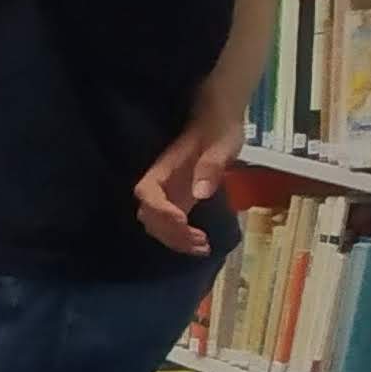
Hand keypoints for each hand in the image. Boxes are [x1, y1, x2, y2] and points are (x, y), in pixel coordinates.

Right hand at [135, 101, 243, 255]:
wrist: (218, 124)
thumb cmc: (219, 130)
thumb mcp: (222, 144)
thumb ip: (211, 166)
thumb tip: (200, 193)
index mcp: (164, 168)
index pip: (148, 192)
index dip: (161, 210)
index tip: (183, 220)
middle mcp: (160, 185)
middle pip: (150, 215)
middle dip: (172, 233)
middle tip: (201, 242)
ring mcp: (168, 195)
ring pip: (157, 225)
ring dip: (176, 241)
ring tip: (203, 247)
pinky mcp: (178, 203)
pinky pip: (171, 227)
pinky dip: (182, 239)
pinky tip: (201, 245)